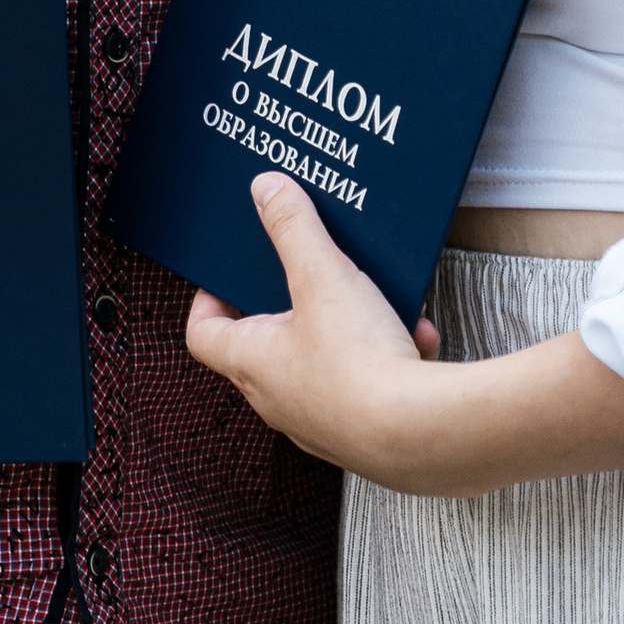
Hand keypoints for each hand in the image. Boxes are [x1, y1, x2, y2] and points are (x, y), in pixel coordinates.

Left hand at [184, 175, 443, 483]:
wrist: (419, 433)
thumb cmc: (359, 367)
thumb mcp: (323, 276)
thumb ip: (294, 228)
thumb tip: (267, 190)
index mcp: (252, 362)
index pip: (204, 332)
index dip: (210, 297)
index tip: (230, 271)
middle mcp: (278, 398)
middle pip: (270, 340)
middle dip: (297, 301)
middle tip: (310, 272)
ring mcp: (321, 418)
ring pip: (327, 358)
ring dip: (353, 326)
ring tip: (377, 300)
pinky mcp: (364, 430)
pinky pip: (370, 381)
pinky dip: (389, 354)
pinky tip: (413, 334)